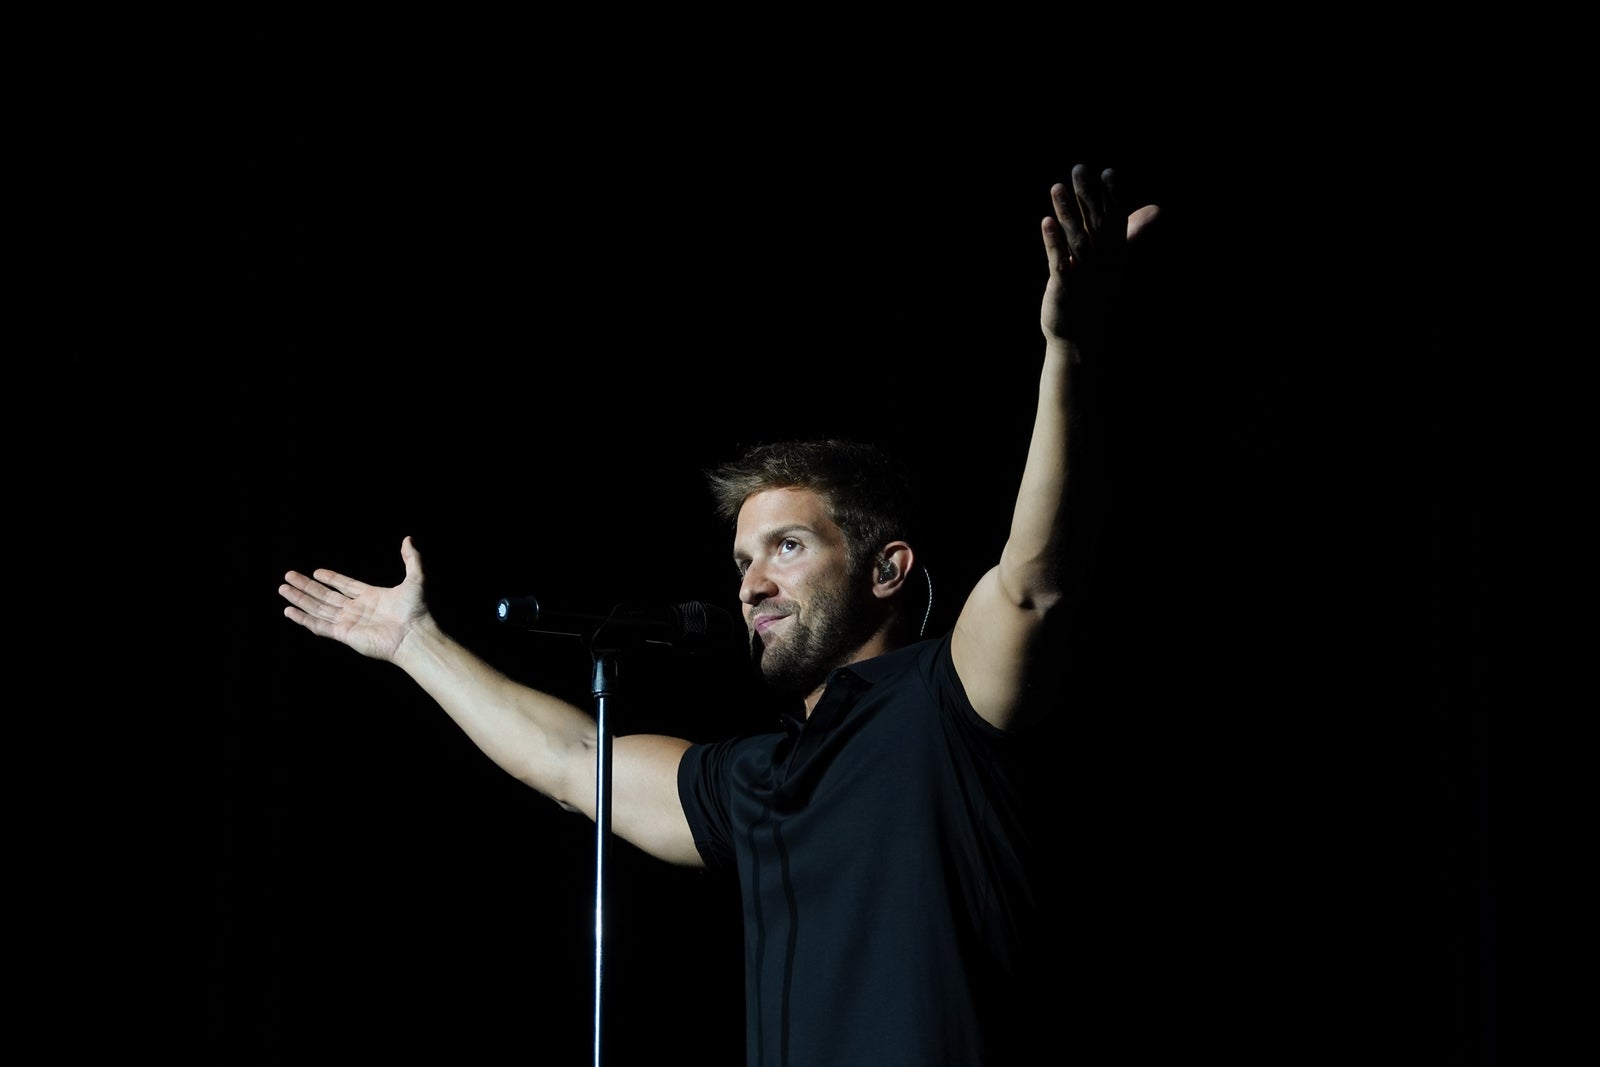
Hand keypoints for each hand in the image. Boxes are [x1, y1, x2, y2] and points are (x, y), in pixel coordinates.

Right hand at [280, 535, 429, 661]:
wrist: (415, 635)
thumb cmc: (417, 610)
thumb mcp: (416, 577)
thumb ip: (411, 558)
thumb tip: (408, 539)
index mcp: (372, 597)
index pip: (345, 586)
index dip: (331, 579)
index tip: (316, 572)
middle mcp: (358, 610)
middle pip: (326, 596)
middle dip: (307, 587)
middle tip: (289, 576)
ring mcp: (349, 623)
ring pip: (318, 609)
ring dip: (300, 599)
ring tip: (283, 589)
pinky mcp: (344, 635)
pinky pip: (319, 626)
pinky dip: (303, 618)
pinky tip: (289, 610)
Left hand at [1040, 164, 1160, 349]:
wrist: (1082, 339)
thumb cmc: (1097, 295)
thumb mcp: (1116, 262)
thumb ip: (1132, 232)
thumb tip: (1156, 209)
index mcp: (1115, 256)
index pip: (1115, 221)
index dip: (1112, 197)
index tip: (1108, 172)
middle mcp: (1103, 264)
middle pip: (1096, 225)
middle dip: (1088, 197)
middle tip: (1080, 168)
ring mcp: (1084, 275)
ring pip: (1077, 239)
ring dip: (1067, 213)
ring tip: (1057, 186)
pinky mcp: (1065, 288)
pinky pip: (1059, 261)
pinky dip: (1053, 242)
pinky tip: (1046, 222)